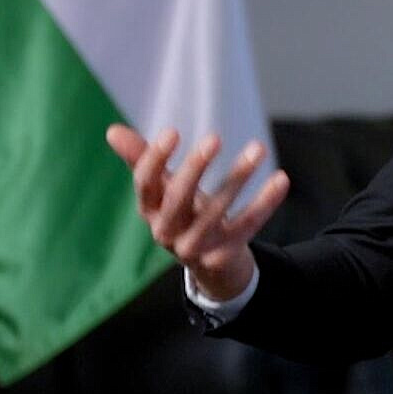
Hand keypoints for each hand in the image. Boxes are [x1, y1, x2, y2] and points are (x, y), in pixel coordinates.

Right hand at [105, 124, 289, 301]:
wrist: (211, 262)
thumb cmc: (184, 212)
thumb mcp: (164, 188)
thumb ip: (142, 160)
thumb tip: (111, 131)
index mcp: (150, 210)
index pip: (144, 185)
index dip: (155, 159)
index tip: (172, 131)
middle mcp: (167, 232)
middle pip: (177, 201)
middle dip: (195, 169)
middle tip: (215, 137)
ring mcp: (195, 248)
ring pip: (215, 214)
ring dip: (237, 179)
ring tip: (258, 147)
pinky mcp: (224, 256)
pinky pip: (246, 227)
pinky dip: (264, 203)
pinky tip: (280, 178)